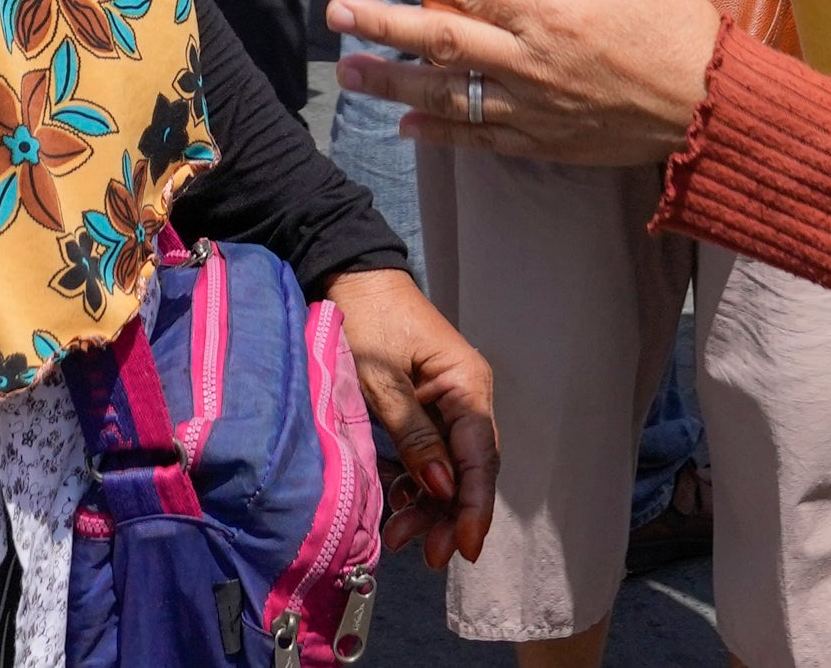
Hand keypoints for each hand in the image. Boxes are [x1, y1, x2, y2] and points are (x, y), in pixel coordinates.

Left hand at [320, 268, 497, 569]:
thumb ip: (413, 433)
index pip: (480, 456)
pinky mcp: (426, 409)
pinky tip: (396, 507)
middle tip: (426, 556)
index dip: (474, 506)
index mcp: (467, 385)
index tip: (465, 547)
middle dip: (449, 516)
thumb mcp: (381, 377)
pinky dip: (414, 484)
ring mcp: (448, 404)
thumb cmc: (365, 318)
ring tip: (400, 538)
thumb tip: (442, 487)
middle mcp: (467, 397)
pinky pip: (430, 456)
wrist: (350, 274)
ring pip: (448, 469)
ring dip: (428, 506)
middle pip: (469, 470)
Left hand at [329, 0, 723, 168]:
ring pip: (447, 94)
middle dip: (381, 26)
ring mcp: (532, 106)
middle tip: (336, 15)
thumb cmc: (676, 28)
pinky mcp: (544, 142)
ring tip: (348, 74)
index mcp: (547, 9)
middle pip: (440, 39)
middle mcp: (529, 59)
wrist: (716, 108)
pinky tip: (405, 125)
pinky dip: (439, 134)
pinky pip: (480, 139)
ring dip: (392, 83)